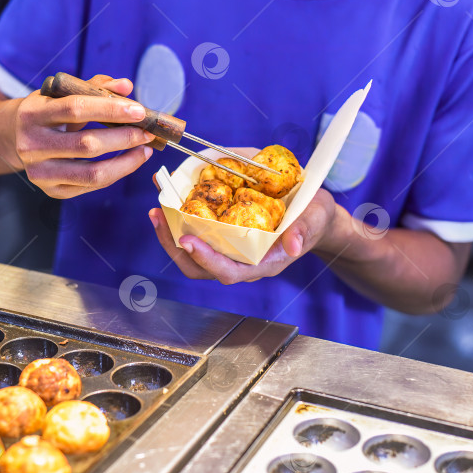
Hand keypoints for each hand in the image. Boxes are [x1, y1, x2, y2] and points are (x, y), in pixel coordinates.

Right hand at [14, 74, 154, 197]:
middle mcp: (31, 145)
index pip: (76, 109)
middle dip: (124, 138)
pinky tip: (129, 161)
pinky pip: (92, 186)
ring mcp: (39, 172)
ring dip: (126, 162)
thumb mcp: (62, 94)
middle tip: (148, 132)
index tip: (139, 111)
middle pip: (87, 145)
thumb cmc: (46, 112)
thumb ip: (94, 87)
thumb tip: (126, 86)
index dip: (111, 110)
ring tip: (144, 150)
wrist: (13, 137)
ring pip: (92, 173)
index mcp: (33, 114)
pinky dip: (116, 174)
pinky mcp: (51, 191)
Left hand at [149, 189, 339, 283]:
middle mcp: (241, 261)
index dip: (206, 260)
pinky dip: (178, 219)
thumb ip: (306, 229)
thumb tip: (293, 246)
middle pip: (200, 268)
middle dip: (176, 248)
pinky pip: (195, 234)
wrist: (312, 212)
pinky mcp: (222, 236)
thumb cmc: (314, 216)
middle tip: (160, 220)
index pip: (228, 272)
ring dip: (169, 235)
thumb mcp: (316, 217)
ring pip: (191, 256)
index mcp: (262, 263)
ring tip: (156, 211)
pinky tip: (168, 200)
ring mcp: (229, 250)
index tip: (188, 240)